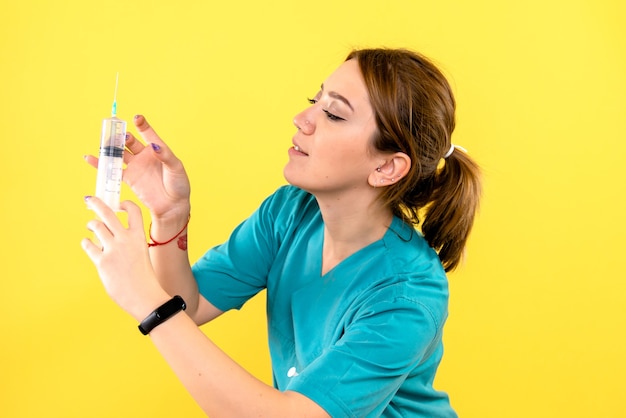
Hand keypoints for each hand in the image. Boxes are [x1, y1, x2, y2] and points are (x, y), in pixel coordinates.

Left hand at [81, 196, 168, 320]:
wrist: (145, 296)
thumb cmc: (144, 279)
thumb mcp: (142, 255)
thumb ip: (129, 245)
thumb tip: (108, 239)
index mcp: (139, 237)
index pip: (133, 211)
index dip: (125, 204)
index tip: (119, 204)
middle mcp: (126, 239)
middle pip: (108, 213)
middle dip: (97, 203)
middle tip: (90, 200)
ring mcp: (113, 249)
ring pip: (96, 226)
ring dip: (91, 224)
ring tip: (90, 226)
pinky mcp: (102, 261)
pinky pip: (88, 245)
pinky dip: (87, 243)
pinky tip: (88, 244)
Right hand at [85, 115, 190, 221]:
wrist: (172, 205)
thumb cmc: (178, 185)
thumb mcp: (176, 168)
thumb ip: (164, 156)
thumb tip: (154, 146)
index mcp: (157, 149)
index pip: (148, 133)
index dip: (142, 125)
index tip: (136, 118)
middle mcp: (144, 155)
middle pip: (130, 141)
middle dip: (122, 136)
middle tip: (116, 133)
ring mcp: (135, 166)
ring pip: (120, 153)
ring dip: (111, 147)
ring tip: (103, 142)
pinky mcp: (129, 178)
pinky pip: (113, 169)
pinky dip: (101, 164)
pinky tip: (90, 158)